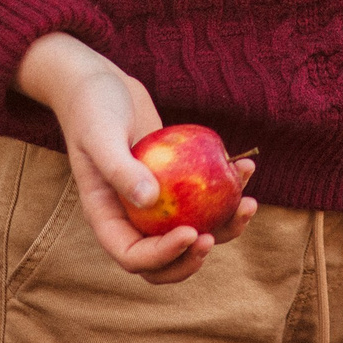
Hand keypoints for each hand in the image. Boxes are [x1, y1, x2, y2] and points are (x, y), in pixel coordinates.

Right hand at [15, 33, 256, 283]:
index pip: (134, 256)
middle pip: (165, 259)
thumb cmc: (93, 107)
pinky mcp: (175, 180)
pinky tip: (245, 166)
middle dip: (194, 256)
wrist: (99, 83)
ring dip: (224, 225)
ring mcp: (155, 201)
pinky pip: (203, 197)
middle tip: (217, 236)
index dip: (164, 256)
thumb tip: (150, 201)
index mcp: (107, 219)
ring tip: (249, 202)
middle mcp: (131, 217)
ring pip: (193, 230)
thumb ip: (120, 169)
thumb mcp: (101, 135)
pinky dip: (226, 190)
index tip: (193, 233)